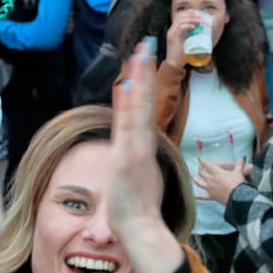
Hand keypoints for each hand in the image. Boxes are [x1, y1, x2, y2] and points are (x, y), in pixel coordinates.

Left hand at [108, 44, 185, 272]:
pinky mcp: (129, 158)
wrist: (140, 226)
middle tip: (145, 45)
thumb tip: (137, 149)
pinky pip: (128, 127)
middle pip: (145, 101)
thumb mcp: (139, 176)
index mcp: (143, 145)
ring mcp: (136, 149)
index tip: (142, 61)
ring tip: (139, 56)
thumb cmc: (137, 206)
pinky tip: (127, 86)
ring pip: (138, 109)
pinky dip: (129, 106)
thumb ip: (138, 158)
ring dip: (139, 81)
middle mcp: (142, 143)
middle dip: (145, 73)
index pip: (143, 108)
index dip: (144, 84)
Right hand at [165, 10, 201, 65]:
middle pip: (179, 16)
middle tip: (199, 18)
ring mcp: (171, 33)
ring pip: (180, 20)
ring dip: (191, 19)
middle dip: (190, 15)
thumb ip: (192, 39)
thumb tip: (203, 37)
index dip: (187, 13)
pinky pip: (180, 27)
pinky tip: (193, 27)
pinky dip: (187, 25)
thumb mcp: (187, 44)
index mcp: (174, 31)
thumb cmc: (181, 56)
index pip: (179, 17)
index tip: (196, 14)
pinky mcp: (173, 37)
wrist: (174, 64)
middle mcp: (171, 30)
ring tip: (198, 21)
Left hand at [193, 157, 250, 204]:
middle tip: (199, 167)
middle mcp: (211, 179)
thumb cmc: (237, 183)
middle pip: (202, 173)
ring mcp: (210, 188)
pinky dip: (197, 196)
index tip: (199, 158)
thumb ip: (239, 164)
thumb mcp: (239, 171)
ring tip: (192, 176)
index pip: (207, 164)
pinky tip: (193, 195)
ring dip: (195, 179)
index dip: (202, 161)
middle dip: (200, 169)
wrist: (238, 196)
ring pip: (199, 182)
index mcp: (217, 172)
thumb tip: (242, 157)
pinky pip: (202, 196)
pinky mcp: (211, 196)